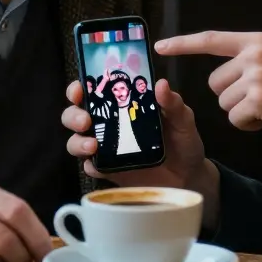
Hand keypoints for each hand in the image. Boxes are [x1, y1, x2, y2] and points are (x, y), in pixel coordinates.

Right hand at [61, 78, 219, 227]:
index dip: (79, 88)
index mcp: (123, 104)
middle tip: (85, 120)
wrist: (189, 176)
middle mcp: (109, 124)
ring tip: (92, 145)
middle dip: (73, 115)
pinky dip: (91, 166)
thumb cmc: (183, 141)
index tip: (80, 89)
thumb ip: (172, 103)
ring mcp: (106, 148)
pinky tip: (99, 166)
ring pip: (76, 141)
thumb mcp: (182, 119)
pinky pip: (91, 168)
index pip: (93, 91)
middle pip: (75, 115)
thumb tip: (161, 84)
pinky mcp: (109, 171)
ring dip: (77, 142)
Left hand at [155, 31, 261, 138]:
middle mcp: (253, 54)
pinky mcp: (258, 99)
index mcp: (257, 41)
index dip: (183, 43)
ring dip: (243, 112)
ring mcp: (255, 76)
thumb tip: (229, 75)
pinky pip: (236, 119)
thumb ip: (254, 60)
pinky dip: (251, 125)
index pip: (211, 39)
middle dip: (232, 97)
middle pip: (215, 83)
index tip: (160, 45)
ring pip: (224, 103)